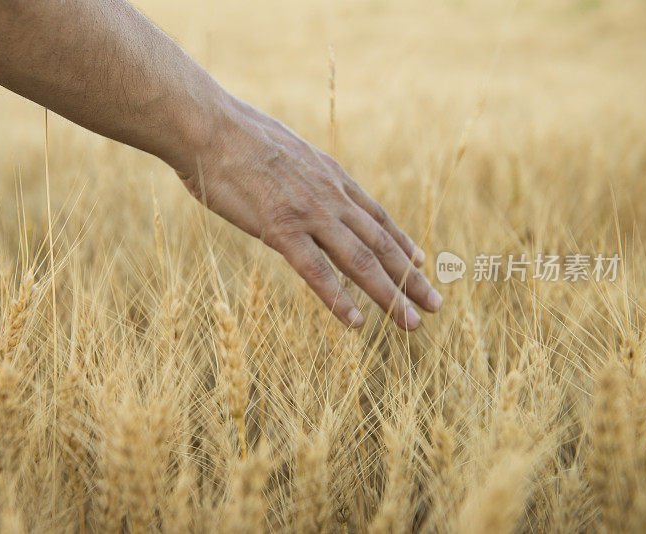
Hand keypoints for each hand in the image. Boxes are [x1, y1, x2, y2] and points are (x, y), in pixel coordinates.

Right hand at [177, 95, 442, 329]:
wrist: (208, 125)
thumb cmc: (235, 136)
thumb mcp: (284, 150)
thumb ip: (301, 172)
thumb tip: (299, 181)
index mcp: (330, 176)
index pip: (377, 216)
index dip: (402, 242)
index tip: (422, 262)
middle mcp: (330, 196)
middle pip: (381, 243)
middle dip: (411, 277)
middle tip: (436, 304)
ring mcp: (309, 214)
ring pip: (360, 260)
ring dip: (389, 294)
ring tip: (412, 323)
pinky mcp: (280, 229)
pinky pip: (316, 271)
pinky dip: (339, 299)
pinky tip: (357, 323)